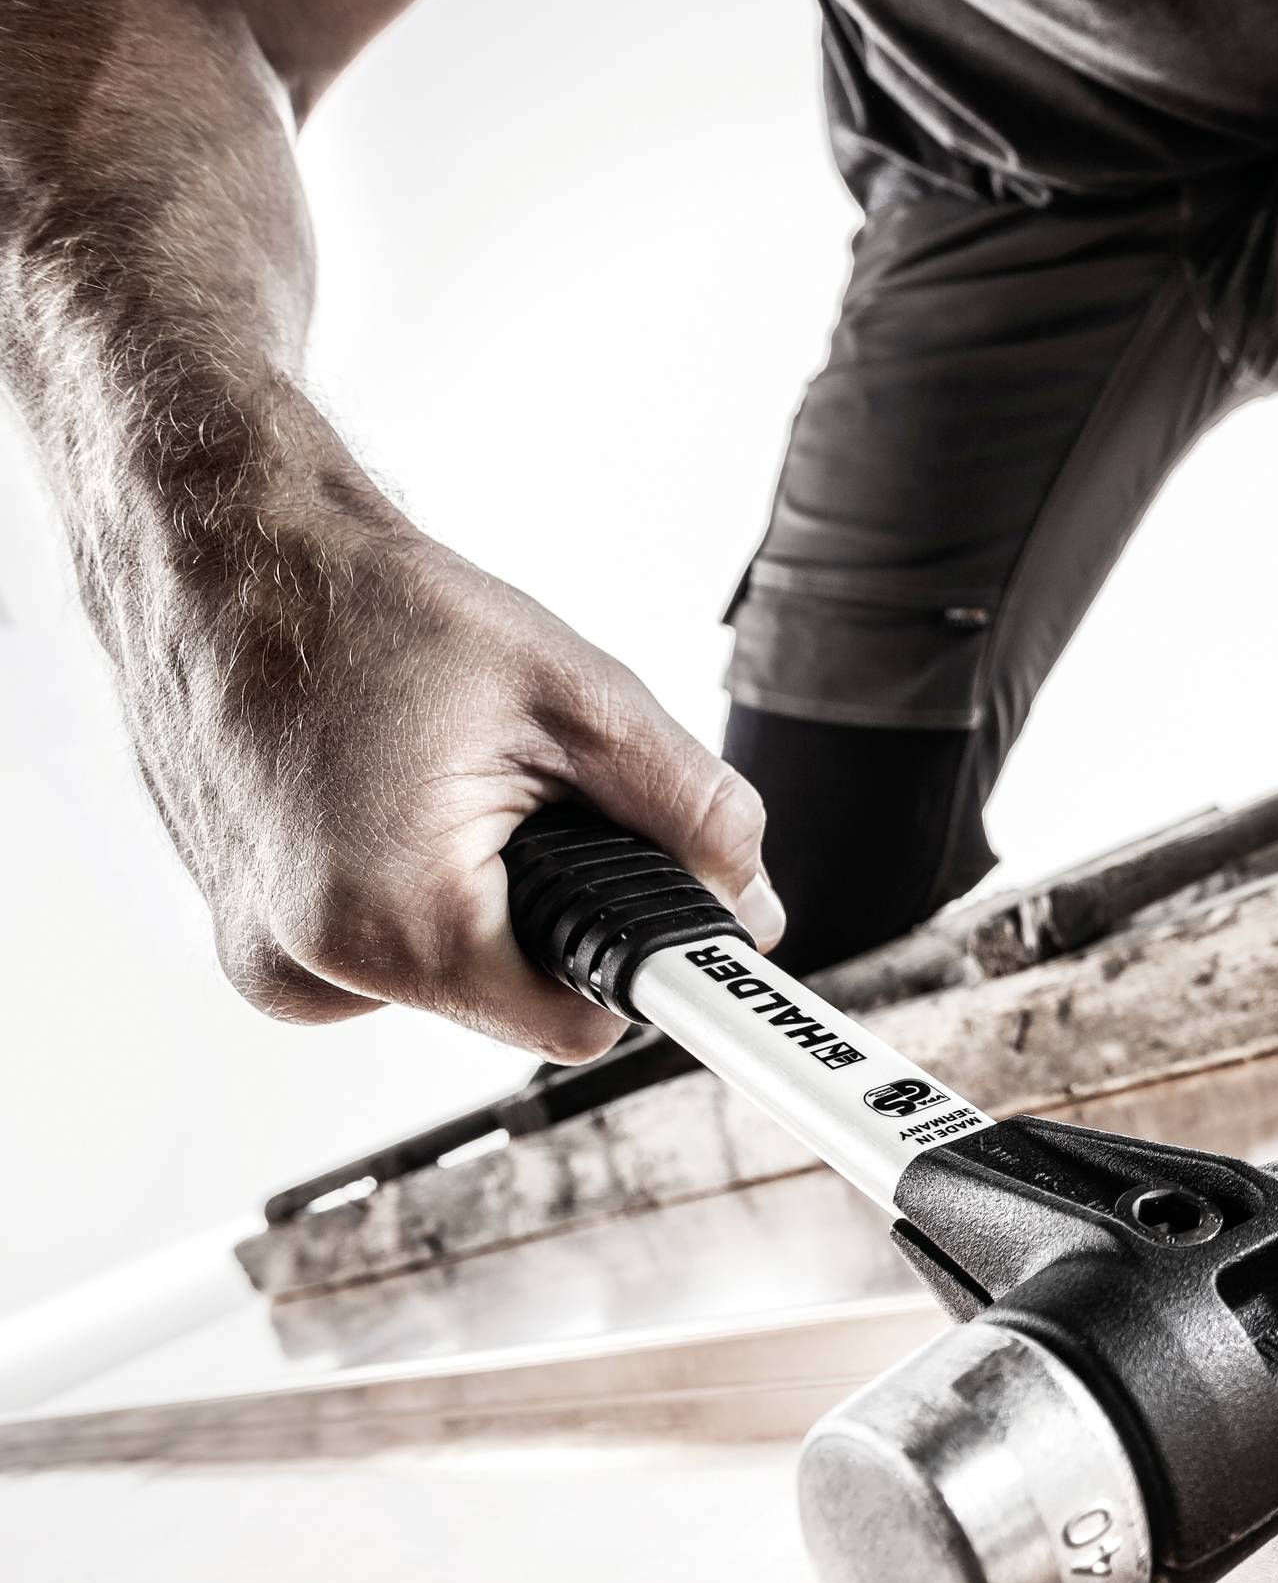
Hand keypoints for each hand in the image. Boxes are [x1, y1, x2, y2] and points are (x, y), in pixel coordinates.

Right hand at [117, 508, 781, 1062]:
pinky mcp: (250, 934)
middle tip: (531, 793)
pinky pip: (387, 947)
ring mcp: (266, 957)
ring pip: (454, 972)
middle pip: (517, 995)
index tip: (682, 937)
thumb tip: (749, 906)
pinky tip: (396, 797)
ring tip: (448, 777)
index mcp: (390, 925)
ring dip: (486, 893)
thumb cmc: (367, 607)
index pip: (578, 1026)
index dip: (644, 964)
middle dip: (559, 903)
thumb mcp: (578, 700)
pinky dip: (420, 885)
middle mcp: (309, 968)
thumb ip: (692, 817)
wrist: (221, 557)